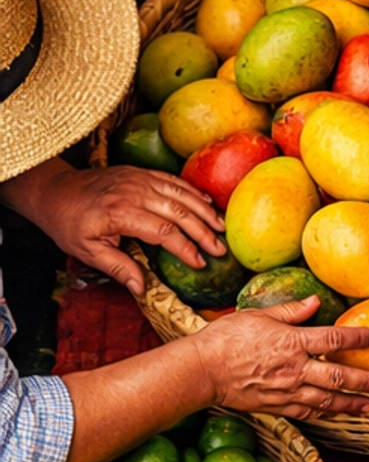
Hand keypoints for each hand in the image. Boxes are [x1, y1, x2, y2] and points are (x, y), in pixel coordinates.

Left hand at [12, 163, 224, 294]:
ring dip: (204, 211)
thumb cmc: (70, 224)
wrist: (55, 191)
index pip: (163, 231)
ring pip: (180, 193)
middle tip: (220, 250)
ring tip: (221, 228)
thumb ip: (118, 268)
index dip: (185, 248)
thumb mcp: (87, 252)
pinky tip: (207, 204)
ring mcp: (138, 179)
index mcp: (120, 213)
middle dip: (203, 232)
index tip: (199, 263)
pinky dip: (192, 192)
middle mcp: (133, 192)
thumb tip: (141, 289)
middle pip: (178, 211)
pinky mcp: (140, 172)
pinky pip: (172, 180)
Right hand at [188, 300, 368, 419]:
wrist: (201, 370)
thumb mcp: (258, 315)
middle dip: (367, 381)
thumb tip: (314, 302)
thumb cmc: (225, 338)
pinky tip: (337, 413)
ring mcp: (287, 391)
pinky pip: (307, 413)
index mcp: (292, 342)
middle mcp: (294, 369)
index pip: (335, 339)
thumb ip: (290, 311)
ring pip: (328, 401)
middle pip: (340, 377)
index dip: (360, 338)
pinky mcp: (277, 406)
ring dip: (353, 405)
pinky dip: (325, 414)